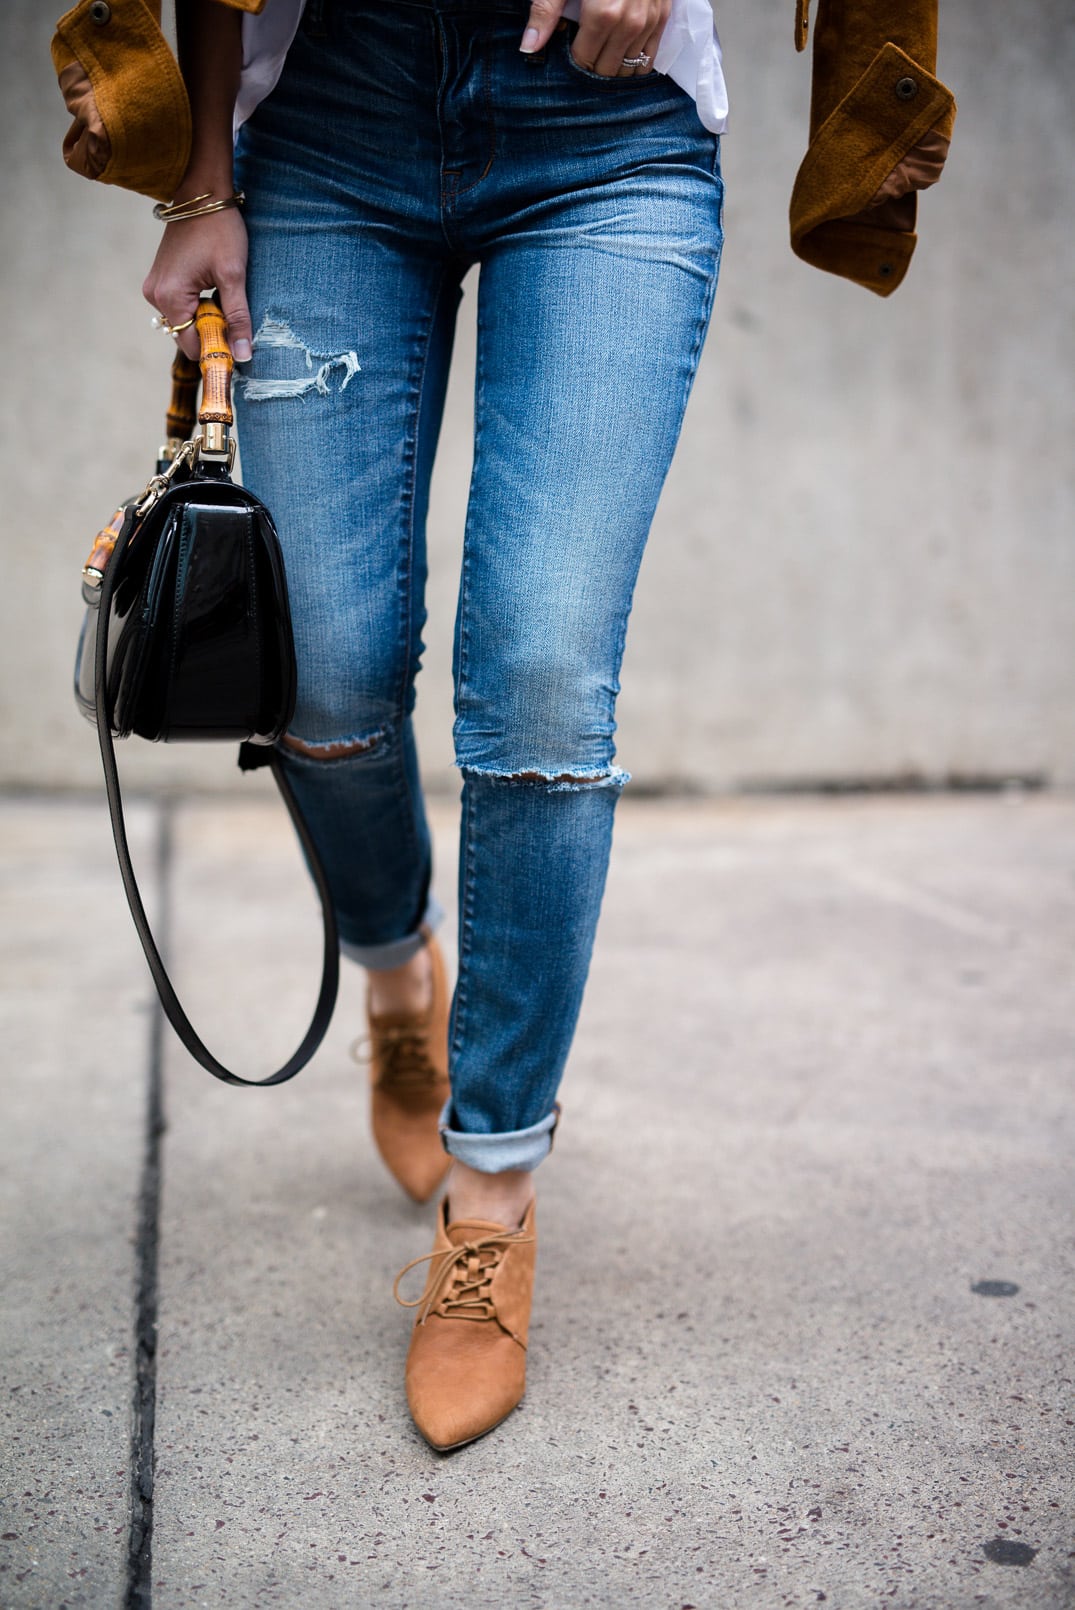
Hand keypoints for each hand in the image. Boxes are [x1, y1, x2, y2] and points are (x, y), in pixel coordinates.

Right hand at [142, 206, 251, 363]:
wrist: (201, 193)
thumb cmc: (218, 229)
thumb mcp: (233, 275)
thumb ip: (237, 317)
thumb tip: (242, 355)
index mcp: (169, 297)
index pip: (193, 346)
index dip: (217, 348)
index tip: (240, 343)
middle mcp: (155, 296)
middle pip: (188, 335)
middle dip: (213, 330)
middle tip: (233, 308)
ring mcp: (155, 287)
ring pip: (186, 321)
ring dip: (207, 317)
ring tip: (222, 291)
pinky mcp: (160, 280)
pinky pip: (182, 306)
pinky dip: (200, 305)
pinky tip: (212, 286)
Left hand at [519, 0, 670, 76]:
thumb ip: (546, 12)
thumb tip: (528, 48)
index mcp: (602, 16)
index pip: (584, 62)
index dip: (573, 65)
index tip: (567, 59)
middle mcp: (629, 23)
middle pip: (606, 70)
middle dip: (592, 71)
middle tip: (582, 60)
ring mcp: (648, 21)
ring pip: (629, 69)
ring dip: (613, 71)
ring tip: (601, 62)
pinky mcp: (661, 17)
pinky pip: (649, 57)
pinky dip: (636, 66)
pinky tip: (622, 63)